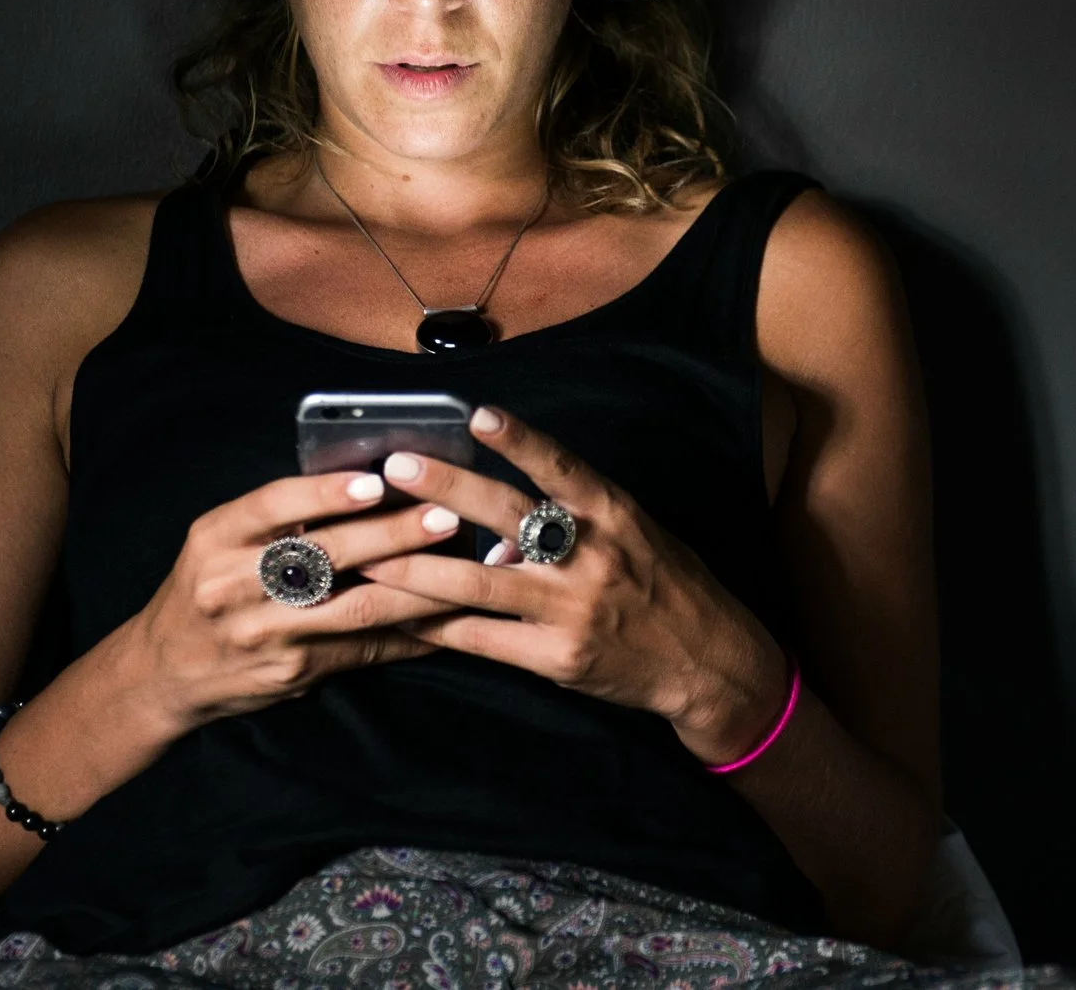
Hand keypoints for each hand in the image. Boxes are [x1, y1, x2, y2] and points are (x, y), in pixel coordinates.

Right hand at [127, 468, 463, 729]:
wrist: (165, 671)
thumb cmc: (204, 587)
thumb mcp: (219, 540)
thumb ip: (275, 519)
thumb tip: (366, 488)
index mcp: (216, 537)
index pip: (273, 506)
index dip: (326, 493)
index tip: (375, 481)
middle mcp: (234, 585)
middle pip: (323, 557)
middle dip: (391, 534)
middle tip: (444, 515)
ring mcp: (265, 634)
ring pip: (354, 609)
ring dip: (415, 587)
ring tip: (459, 564)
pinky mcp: (291, 671)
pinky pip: (361, 649)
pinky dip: (407, 633)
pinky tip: (445, 618)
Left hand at [359, 406, 790, 764]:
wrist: (707, 662)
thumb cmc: (663, 583)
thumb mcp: (630, 532)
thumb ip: (569, 517)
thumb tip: (494, 528)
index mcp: (612, 513)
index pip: (559, 467)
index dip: (518, 439)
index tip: (476, 414)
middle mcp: (591, 556)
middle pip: (506, 515)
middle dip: (444, 490)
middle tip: (394, 468)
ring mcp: (572, 610)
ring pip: (478, 584)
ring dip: (415, 570)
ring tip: (369, 556)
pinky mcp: (558, 658)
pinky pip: (484, 640)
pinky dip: (439, 628)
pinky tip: (401, 618)